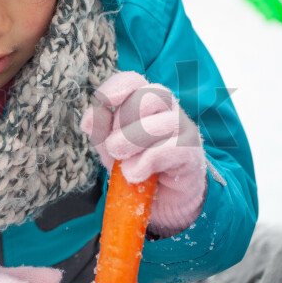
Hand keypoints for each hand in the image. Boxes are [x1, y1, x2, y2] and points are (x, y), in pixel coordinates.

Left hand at [80, 71, 206, 237]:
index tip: (102, 99)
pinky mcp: (192, 153)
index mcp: (146, 103)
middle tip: (114, 149)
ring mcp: (183, 129)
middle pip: (146, 97)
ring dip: (132, 143)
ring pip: (160, 121)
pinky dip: (147, 162)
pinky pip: (171, 148)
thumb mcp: (112, 151)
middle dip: (123, 123)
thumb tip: (89, 116)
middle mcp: (168, 110)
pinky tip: (136, 175)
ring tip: (123, 167)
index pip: (134, 81)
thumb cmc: (139, 168)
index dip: (118, 86)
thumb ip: (100, 133)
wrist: (164, 201)